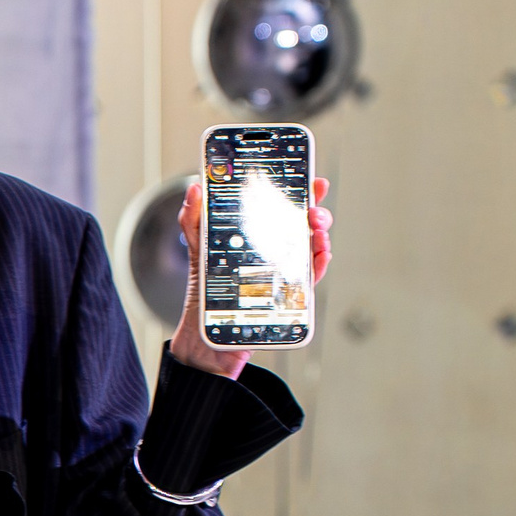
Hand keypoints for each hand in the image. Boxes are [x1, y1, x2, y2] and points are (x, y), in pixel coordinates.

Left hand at [170, 175, 333, 379]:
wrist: (206, 336)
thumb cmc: (206, 292)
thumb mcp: (198, 250)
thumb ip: (194, 220)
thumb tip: (194, 190)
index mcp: (257, 236)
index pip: (282, 208)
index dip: (300, 192)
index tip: (312, 180)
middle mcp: (274, 252)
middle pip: (303, 226)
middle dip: (315, 211)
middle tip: (313, 208)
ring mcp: (283, 273)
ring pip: (311, 249)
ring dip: (321, 236)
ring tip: (317, 229)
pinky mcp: (287, 296)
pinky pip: (309, 279)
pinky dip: (319, 265)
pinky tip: (319, 255)